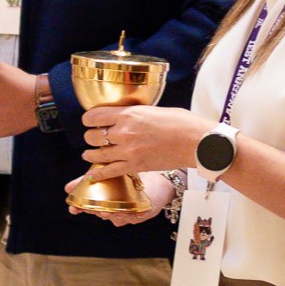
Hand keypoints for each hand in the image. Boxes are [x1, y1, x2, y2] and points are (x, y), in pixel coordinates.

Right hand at [66, 170, 172, 225]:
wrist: (158, 178)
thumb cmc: (131, 178)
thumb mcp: (107, 175)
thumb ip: (88, 180)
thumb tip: (67, 188)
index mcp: (106, 203)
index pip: (90, 208)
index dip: (80, 209)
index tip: (73, 208)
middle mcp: (116, 210)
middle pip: (103, 214)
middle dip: (97, 211)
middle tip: (93, 206)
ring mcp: (130, 213)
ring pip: (118, 219)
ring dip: (113, 214)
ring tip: (109, 209)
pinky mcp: (144, 212)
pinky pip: (137, 217)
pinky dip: (133, 215)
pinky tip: (130, 212)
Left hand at [78, 104, 212, 180]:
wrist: (196, 141)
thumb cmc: (181, 122)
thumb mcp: (152, 110)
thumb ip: (134, 114)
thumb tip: (125, 116)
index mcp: (128, 114)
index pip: (94, 116)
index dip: (88, 120)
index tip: (90, 121)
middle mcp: (124, 132)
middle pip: (92, 136)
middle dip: (90, 137)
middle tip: (94, 138)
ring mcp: (128, 151)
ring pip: (97, 154)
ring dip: (90, 155)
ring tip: (89, 155)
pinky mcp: (135, 166)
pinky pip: (109, 171)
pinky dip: (98, 174)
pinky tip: (93, 175)